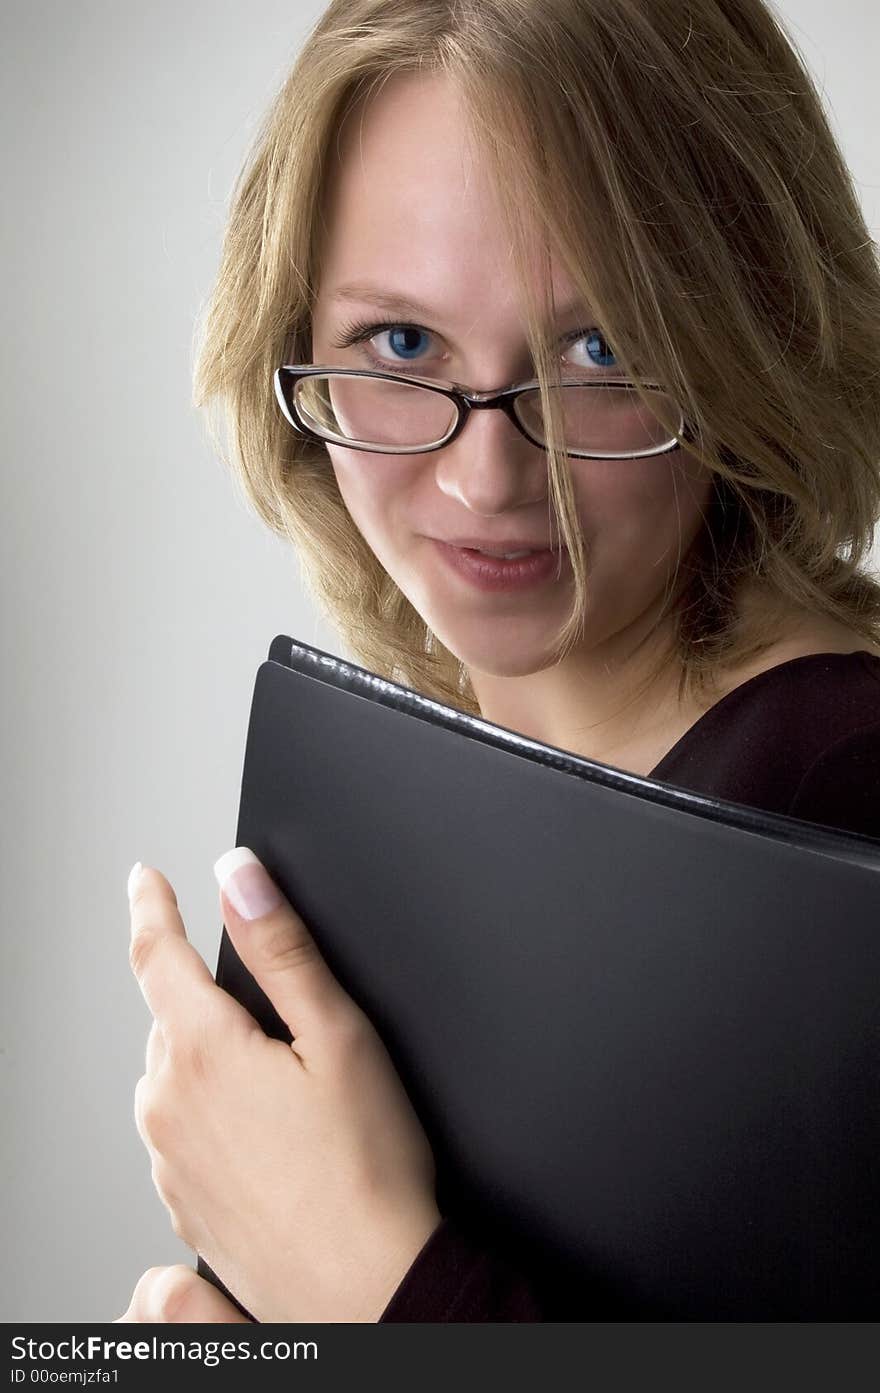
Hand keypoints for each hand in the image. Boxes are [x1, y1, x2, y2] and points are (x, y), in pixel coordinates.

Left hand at [127, 850, 440, 1321]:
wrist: (368, 1290)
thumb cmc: (367, 1172)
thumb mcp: (339, 1034)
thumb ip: (281, 947)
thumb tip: (239, 878)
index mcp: (203, 1052)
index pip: (156, 955)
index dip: (151, 906)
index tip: (146, 880)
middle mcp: (168, 1105)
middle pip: (170, 1017)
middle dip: (205, 997)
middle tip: (276, 1020)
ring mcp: (168, 1159)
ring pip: (173, 1074)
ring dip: (205, 1057)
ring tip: (280, 1085)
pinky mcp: (181, 1202)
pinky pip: (179, 1129)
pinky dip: (207, 1111)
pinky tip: (268, 1135)